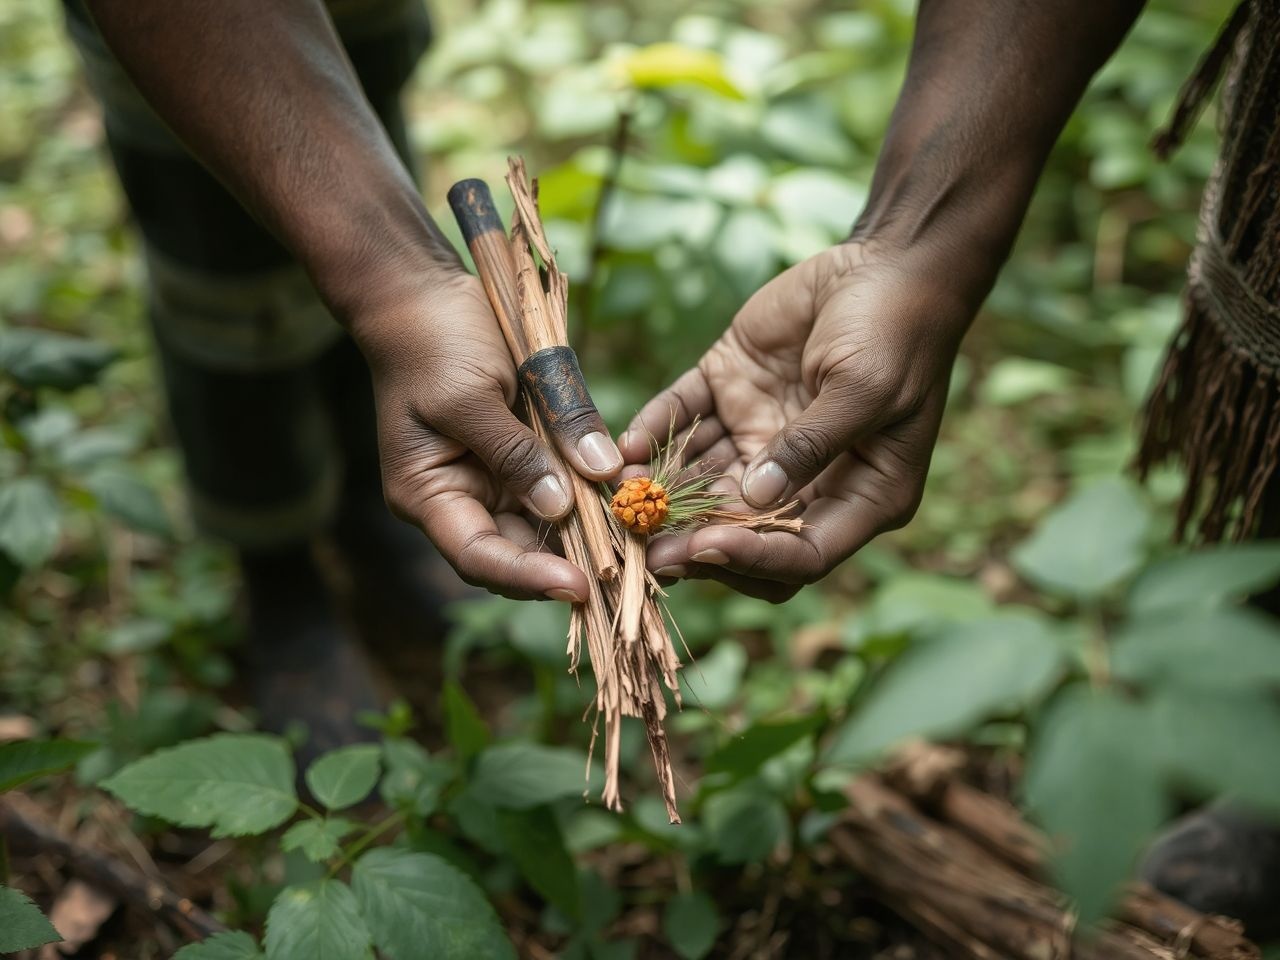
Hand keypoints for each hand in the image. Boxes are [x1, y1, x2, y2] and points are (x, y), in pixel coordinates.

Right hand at [354, 268, 622, 600]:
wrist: (423, 293)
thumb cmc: (432, 342)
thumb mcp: (471, 397)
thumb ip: (518, 452)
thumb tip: (566, 506)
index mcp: (428, 495)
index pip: (478, 556)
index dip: (528, 578)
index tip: (579, 586)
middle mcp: (461, 499)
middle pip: (517, 553)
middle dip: (567, 565)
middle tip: (623, 575)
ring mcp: (493, 479)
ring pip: (545, 527)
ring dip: (587, 535)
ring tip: (634, 543)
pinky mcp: (523, 456)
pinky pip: (561, 488)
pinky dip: (590, 495)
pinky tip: (626, 498)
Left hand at [621, 240, 971, 601]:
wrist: (887, 259)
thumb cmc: (897, 329)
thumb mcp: (864, 390)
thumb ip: (811, 444)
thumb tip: (756, 498)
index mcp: (859, 493)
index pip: (802, 553)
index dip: (754, 557)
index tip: (706, 546)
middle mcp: (805, 476)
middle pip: (742, 528)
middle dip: (693, 539)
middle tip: (646, 544)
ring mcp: (762, 434)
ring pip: (703, 481)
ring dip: (662, 493)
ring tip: (620, 498)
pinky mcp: (730, 390)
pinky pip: (683, 418)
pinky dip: (653, 432)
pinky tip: (625, 446)